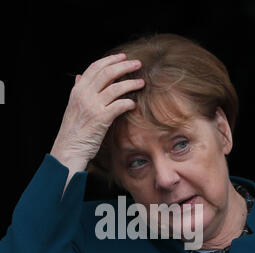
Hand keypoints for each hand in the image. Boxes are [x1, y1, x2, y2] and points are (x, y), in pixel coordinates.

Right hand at [50, 53, 144, 167]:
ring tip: (141, 83)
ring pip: (116, 87)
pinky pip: (119, 105)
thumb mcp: (72, 106)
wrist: (69, 148)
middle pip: (107, 73)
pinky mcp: (101, 119)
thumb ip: (77, 90)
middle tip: (138, 64)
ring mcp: (93, 106)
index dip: (110, 60)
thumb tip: (80, 76)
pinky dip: (128, 103)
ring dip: (131, 83)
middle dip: (124, 66)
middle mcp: (85, 95)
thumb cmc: (73, 130)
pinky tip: (133, 104)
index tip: (123, 57)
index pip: (95, 67)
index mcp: (78, 90)